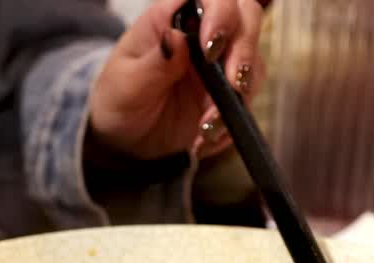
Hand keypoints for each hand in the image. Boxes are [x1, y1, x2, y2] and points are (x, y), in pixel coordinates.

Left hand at [89, 0, 265, 160]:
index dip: (220, 12)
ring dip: (239, 94)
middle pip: (245, 16)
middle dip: (244, 47)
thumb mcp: (127, 84)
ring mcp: (220, 62)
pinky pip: (247, 99)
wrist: (126, 139)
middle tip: (232, 83)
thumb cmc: (119, 99)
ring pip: (253, 60)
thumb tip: (176, 38)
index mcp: (171, 18)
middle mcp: (201, 33)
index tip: (211, 48)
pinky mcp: (229, 92)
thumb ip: (153, 63)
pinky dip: (232, 121)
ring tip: (207, 126)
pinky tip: (206, 137)